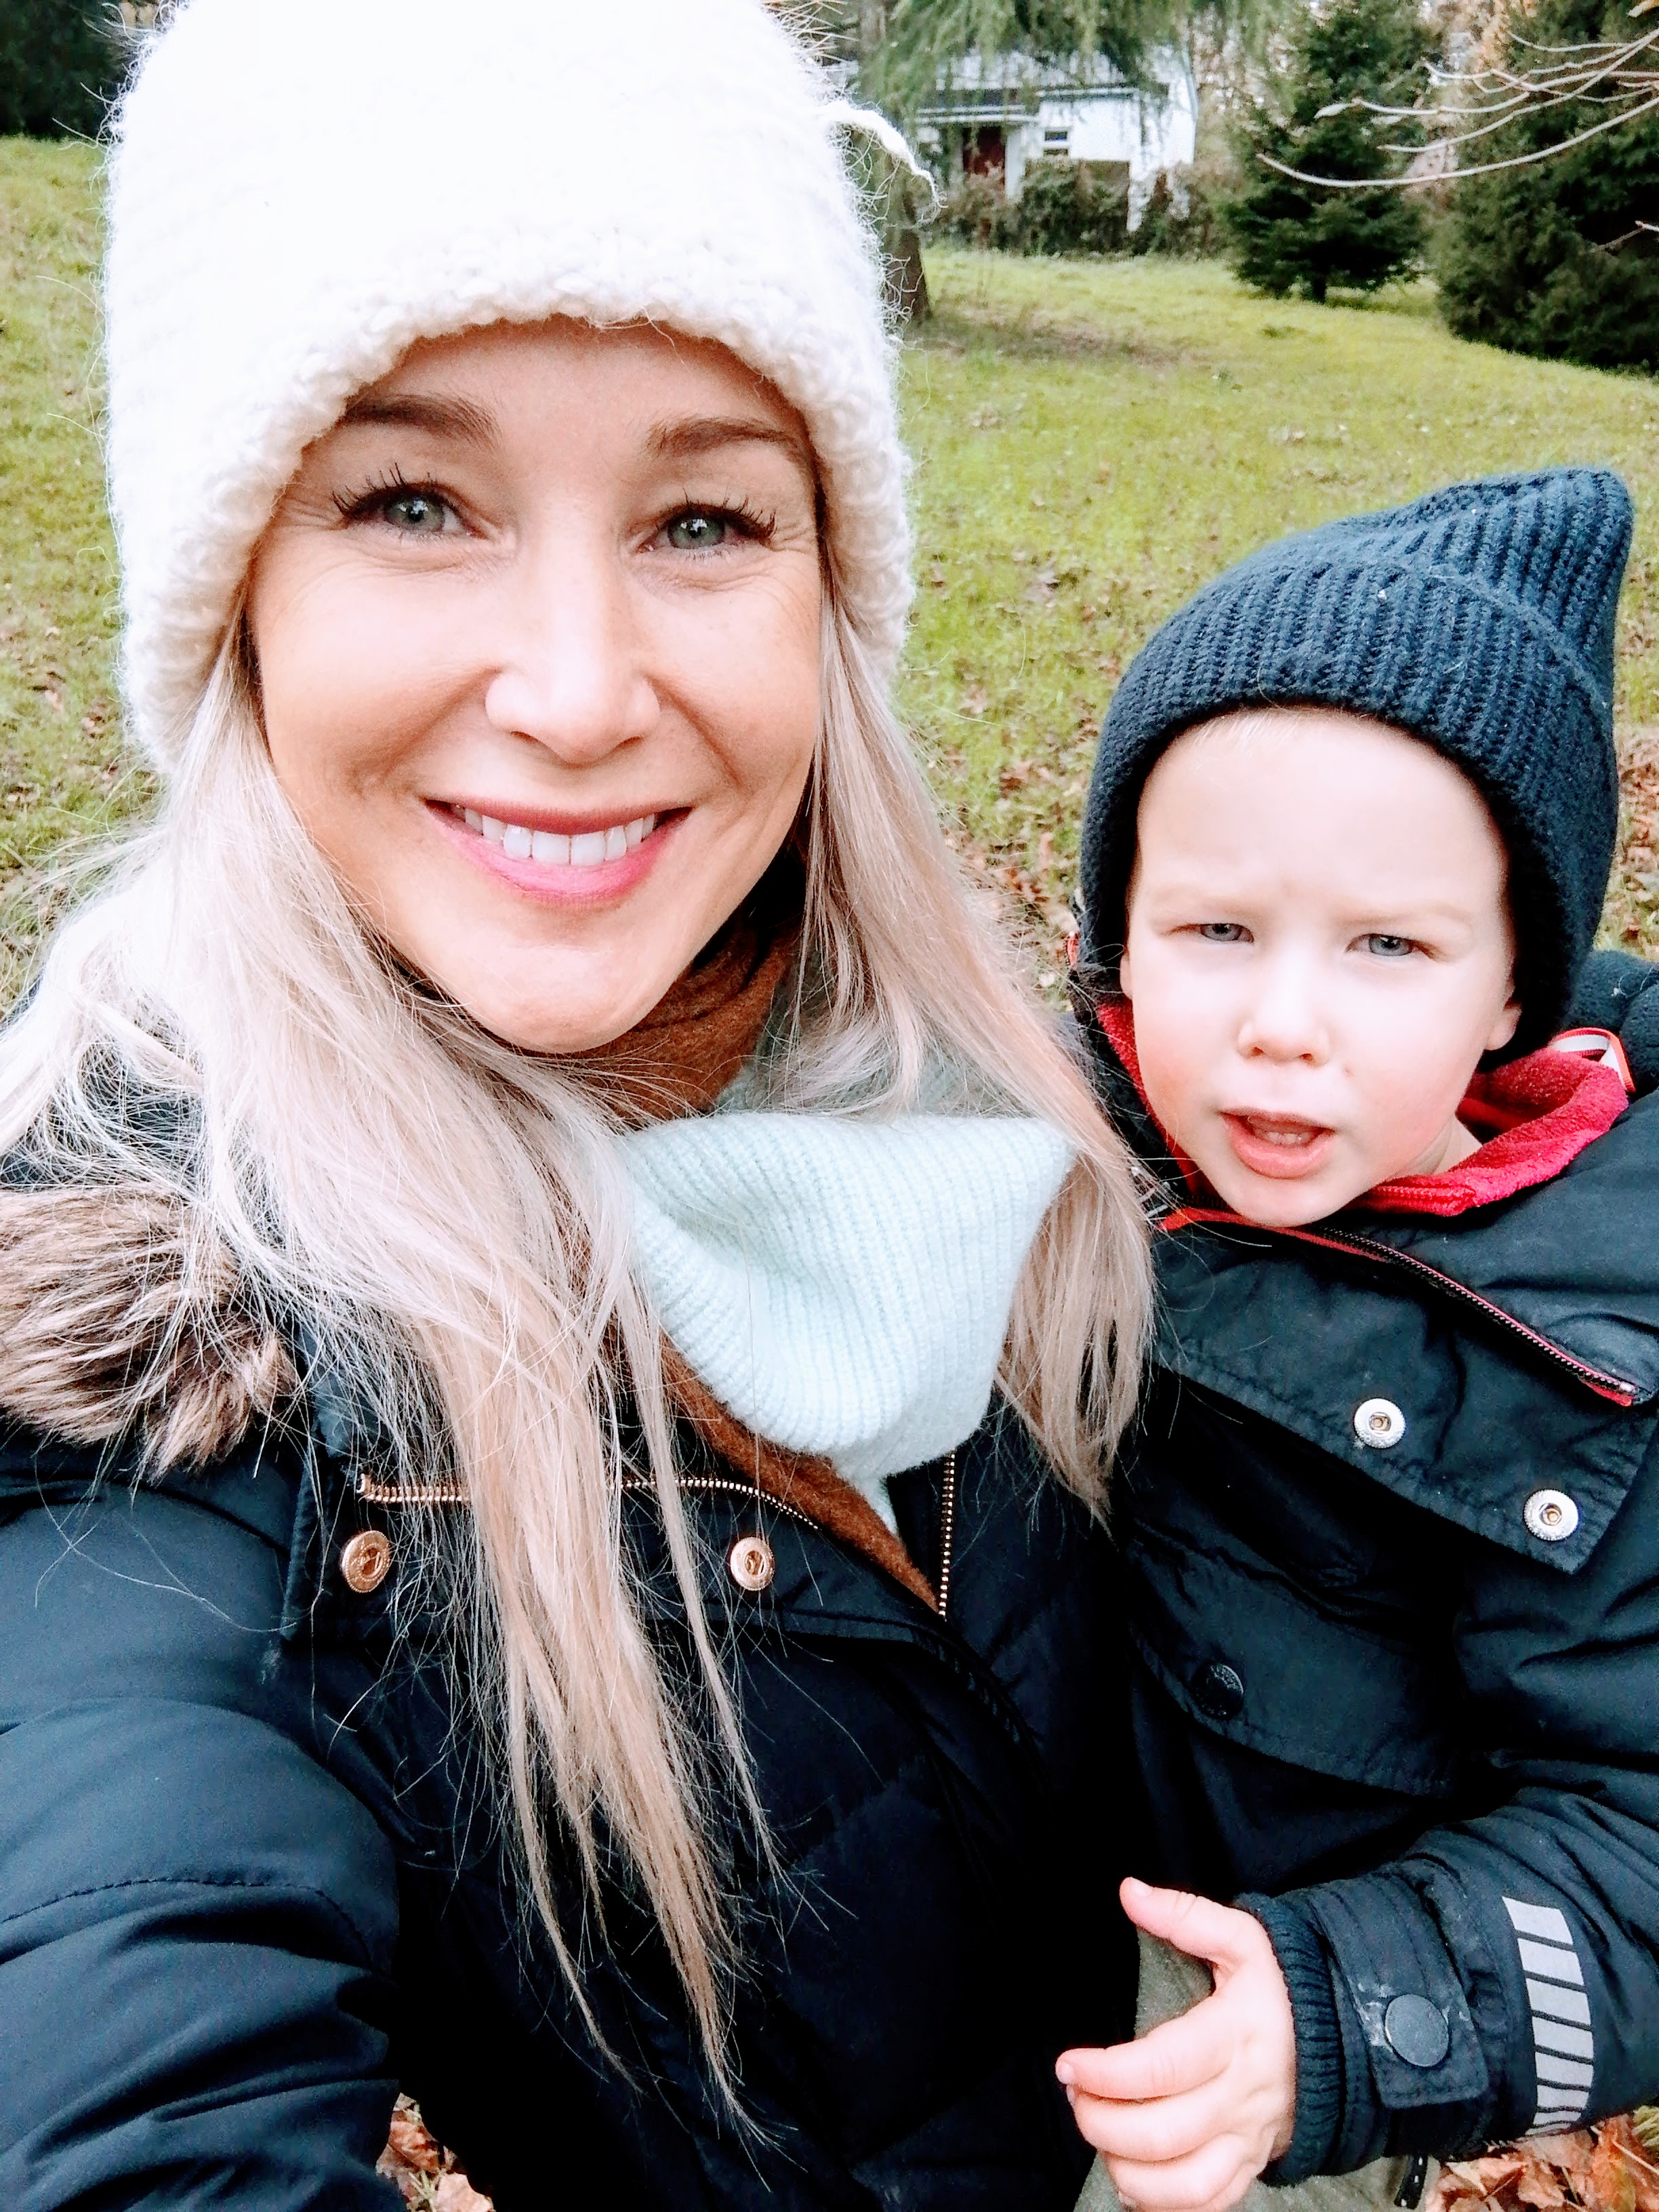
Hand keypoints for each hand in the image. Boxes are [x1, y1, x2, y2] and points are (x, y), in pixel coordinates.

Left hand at [1056, 1877, 1296, 2211]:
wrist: (1345, 2036)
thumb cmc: (1282, 1986)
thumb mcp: (1243, 1937)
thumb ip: (1184, 1915)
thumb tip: (1130, 1892)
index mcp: (1236, 2036)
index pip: (1165, 2067)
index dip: (1108, 2073)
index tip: (1069, 2064)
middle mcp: (1241, 2096)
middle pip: (1165, 2132)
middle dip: (1103, 2121)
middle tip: (1075, 2094)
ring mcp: (1248, 2137)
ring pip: (1185, 2182)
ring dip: (1127, 2168)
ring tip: (1098, 2133)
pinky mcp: (1250, 2163)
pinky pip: (1207, 2203)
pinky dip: (1161, 2201)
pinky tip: (1129, 2176)